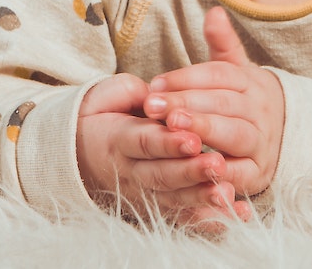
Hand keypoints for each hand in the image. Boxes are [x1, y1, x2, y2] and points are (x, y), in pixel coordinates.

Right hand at [76, 73, 245, 224]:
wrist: (78, 152)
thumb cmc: (103, 115)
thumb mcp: (108, 97)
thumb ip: (131, 93)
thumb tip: (154, 93)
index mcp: (118, 140)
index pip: (145, 142)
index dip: (168, 143)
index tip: (193, 139)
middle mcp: (130, 171)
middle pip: (161, 175)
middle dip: (190, 172)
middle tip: (217, 165)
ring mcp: (143, 192)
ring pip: (173, 198)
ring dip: (201, 197)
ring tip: (226, 192)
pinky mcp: (156, 206)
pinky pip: (183, 215)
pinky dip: (207, 219)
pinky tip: (233, 215)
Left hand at [142, 7, 284, 198]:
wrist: (283, 139)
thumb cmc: (244, 102)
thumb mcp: (236, 72)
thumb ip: (223, 44)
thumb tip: (214, 11)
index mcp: (251, 82)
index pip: (219, 75)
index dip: (187, 78)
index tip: (155, 84)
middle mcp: (260, 111)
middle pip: (224, 103)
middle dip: (188, 104)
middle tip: (154, 106)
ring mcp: (262, 143)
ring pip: (234, 134)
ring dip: (204, 131)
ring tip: (173, 129)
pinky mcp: (259, 174)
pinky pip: (240, 173)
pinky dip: (219, 173)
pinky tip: (194, 168)